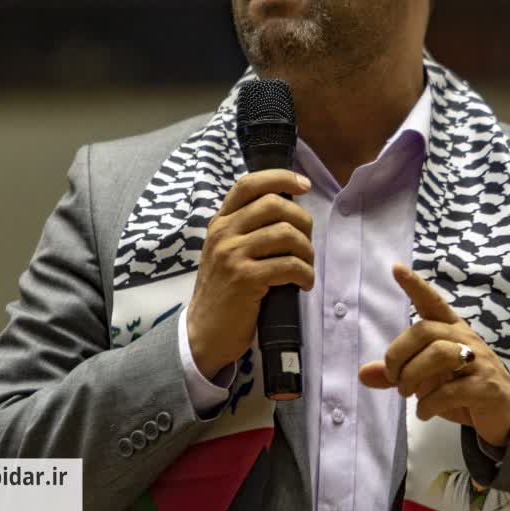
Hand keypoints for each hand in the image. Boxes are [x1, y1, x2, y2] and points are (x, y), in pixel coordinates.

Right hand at [187, 169, 313, 378]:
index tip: (303, 185)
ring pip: (285, 233)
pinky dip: (304, 273)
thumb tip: (288, 211)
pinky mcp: (245, 279)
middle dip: (302, 220)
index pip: (248, 184)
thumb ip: (246, 230)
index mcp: (220, 222)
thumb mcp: (226, 253)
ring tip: (306, 266)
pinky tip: (304, 283)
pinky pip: (288, 265)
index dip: (280, 178)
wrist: (203, 333)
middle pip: (274, 204)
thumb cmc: (223, 292)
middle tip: (307, 242)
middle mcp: (223, 233)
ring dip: (307, 250)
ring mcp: (232, 255)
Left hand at [358, 264, 509, 447]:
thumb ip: (397, 374)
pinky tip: (423, 412)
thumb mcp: (427, 378)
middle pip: (425, 331)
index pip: (432, 301)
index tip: (396, 268)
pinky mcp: (485, 387)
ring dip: (413, 377)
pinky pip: (450, 391)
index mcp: (450, 329)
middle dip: (399, 356)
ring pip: (439, 354)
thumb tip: (362, 374)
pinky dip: (428, 404)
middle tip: (394, 379)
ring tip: (408, 395)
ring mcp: (478, 361)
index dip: (414, 285)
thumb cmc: (461, 385)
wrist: (505, 410)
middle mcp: (464, 338)